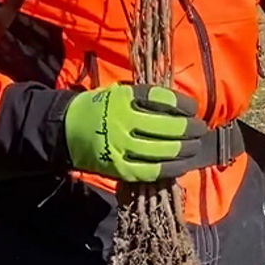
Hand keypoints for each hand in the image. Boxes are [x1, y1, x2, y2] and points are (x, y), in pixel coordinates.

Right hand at [64, 84, 208, 181]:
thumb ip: (146, 100)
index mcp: (123, 98)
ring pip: (163, 151)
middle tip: (200, 129)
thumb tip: (182, 110)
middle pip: (168, 127)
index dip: (184, 105)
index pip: (163, 99)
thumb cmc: (99, 108)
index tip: (193, 108)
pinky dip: (171, 169)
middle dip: (190, 129)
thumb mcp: (119, 94)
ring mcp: (120, 147)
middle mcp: (122, 122)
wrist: (64, 130)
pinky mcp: (119, 168)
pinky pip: (152, 171)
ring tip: (194, 146)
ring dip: (185, 150)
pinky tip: (182, 165)